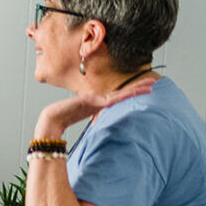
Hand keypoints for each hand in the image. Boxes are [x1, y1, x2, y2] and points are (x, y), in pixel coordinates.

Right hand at [34, 79, 153, 138]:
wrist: (51, 119)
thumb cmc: (62, 119)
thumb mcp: (80, 118)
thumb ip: (91, 118)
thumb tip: (98, 124)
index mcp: (97, 102)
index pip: (119, 96)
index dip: (132, 91)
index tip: (144, 87)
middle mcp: (98, 99)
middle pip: (123, 92)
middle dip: (138, 87)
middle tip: (154, 81)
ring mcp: (96, 99)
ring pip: (121, 94)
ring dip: (136, 90)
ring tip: (150, 86)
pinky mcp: (92, 102)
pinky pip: (112, 100)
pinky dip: (123, 96)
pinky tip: (133, 94)